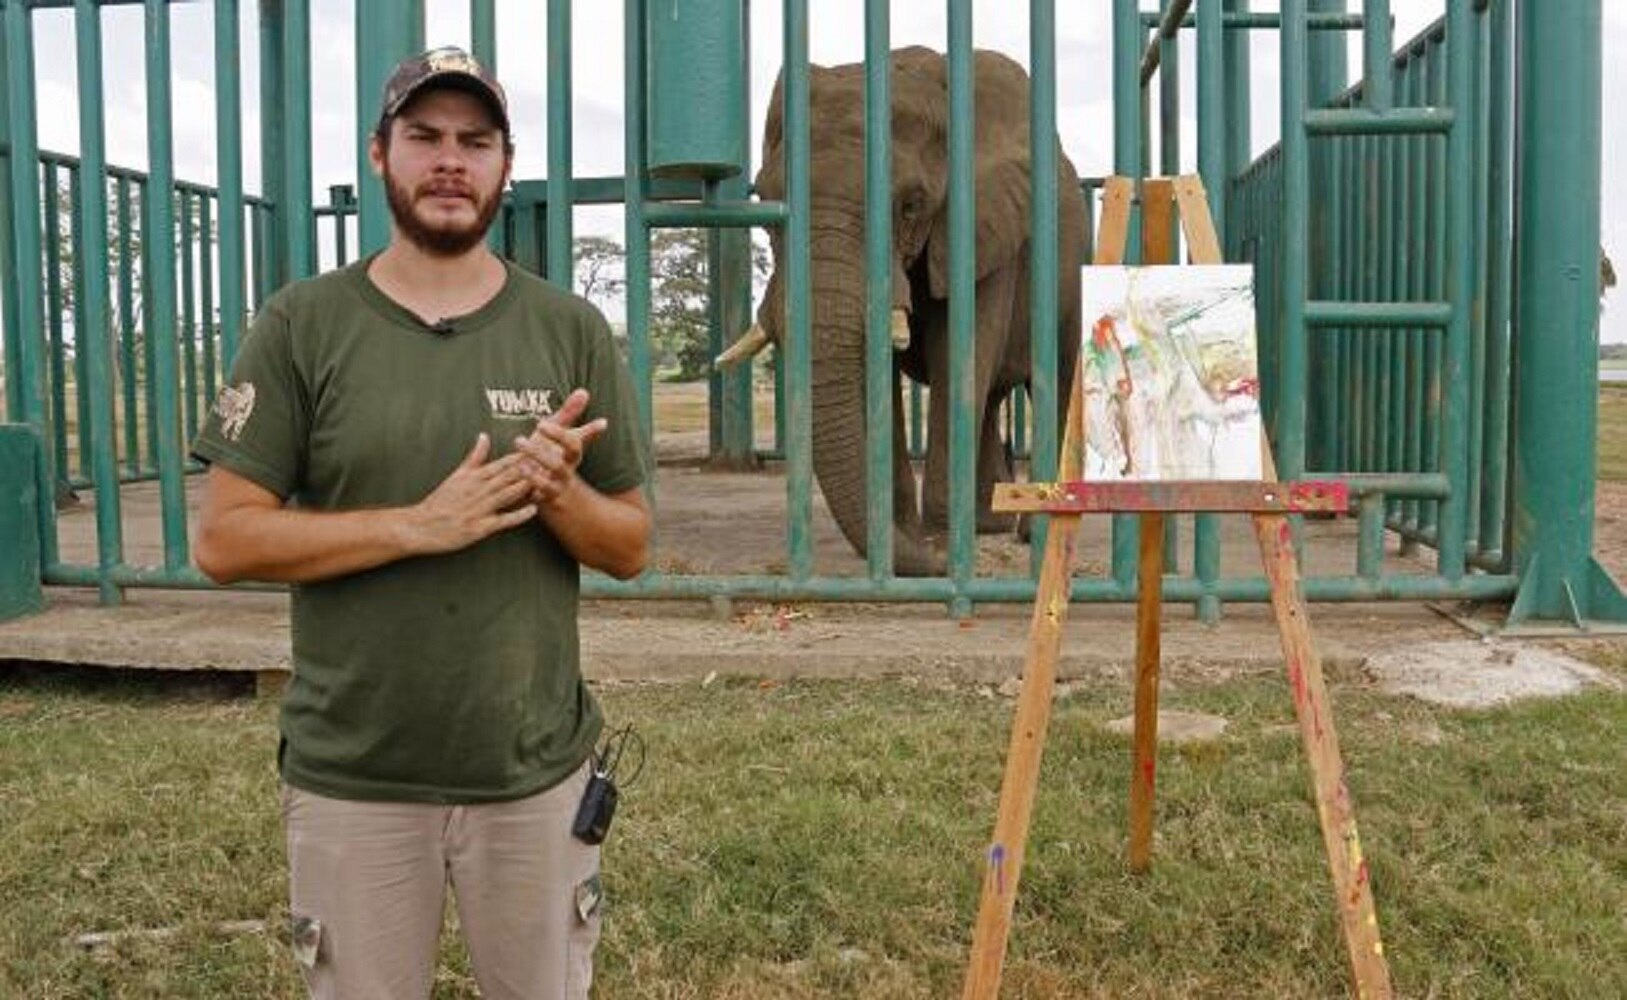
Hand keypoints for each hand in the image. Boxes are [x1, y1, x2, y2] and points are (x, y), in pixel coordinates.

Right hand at [404, 433, 536, 553]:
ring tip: (546, 480)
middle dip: (529, 468)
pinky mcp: (479, 527)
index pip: (502, 463)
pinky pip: (502, 520)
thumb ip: (474, 457)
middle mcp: (478, 490)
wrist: (420, 525)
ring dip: (527, 487)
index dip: (522, 456)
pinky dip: (517, 515)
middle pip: (508, 476)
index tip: (541, 448)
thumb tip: (484, 436)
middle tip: (550, 459)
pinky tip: (532, 510)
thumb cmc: (440, 501)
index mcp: (474, 477)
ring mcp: (479, 509)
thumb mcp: (456, 475)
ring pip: (507, 494)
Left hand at [513, 388, 607, 508]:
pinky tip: (518, 480)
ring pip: (547, 482)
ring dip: (531, 470)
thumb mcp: (565, 442)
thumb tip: (583, 391)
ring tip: (517, 457)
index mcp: (569, 456)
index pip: (572, 443)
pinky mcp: (546, 503)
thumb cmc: (561, 465)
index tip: (541, 424)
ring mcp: (557, 488)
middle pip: (560, 462)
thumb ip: (571, 415)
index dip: (558, 435)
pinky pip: (538, 498)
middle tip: (521, 438)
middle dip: (541, 451)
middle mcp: (566, 471)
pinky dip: (529, 489)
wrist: (571, 506)